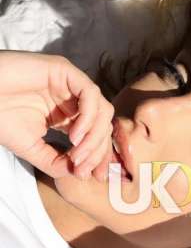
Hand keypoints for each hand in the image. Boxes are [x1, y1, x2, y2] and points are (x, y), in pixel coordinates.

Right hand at [0, 51, 114, 180]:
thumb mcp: (31, 148)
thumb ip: (55, 162)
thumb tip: (80, 174)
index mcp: (68, 114)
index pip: (96, 135)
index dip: (99, 157)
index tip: (95, 177)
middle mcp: (73, 98)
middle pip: (103, 124)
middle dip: (98, 151)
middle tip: (83, 169)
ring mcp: (70, 83)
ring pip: (102, 110)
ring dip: (94, 137)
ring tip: (77, 154)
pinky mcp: (64, 70)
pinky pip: (90, 94)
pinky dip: (88, 118)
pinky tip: (74, 135)